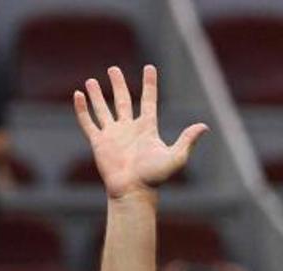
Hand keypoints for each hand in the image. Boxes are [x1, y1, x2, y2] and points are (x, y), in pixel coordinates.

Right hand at [73, 65, 208, 199]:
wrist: (133, 191)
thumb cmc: (154, 177)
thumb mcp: (176, 157)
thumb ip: (187, 140)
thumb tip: (204, 127)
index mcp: (147, 128)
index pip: (149, 101)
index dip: (150, 84)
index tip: (149, 68)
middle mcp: (129, 129)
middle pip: (122, 100)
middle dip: (118, 84)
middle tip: (113, 69)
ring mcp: (113, 135)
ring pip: (103, 109)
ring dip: (97, 95)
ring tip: (91, 81)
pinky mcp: (99, 142)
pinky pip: (88, 122)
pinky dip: (82, 109)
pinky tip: (78, 95)